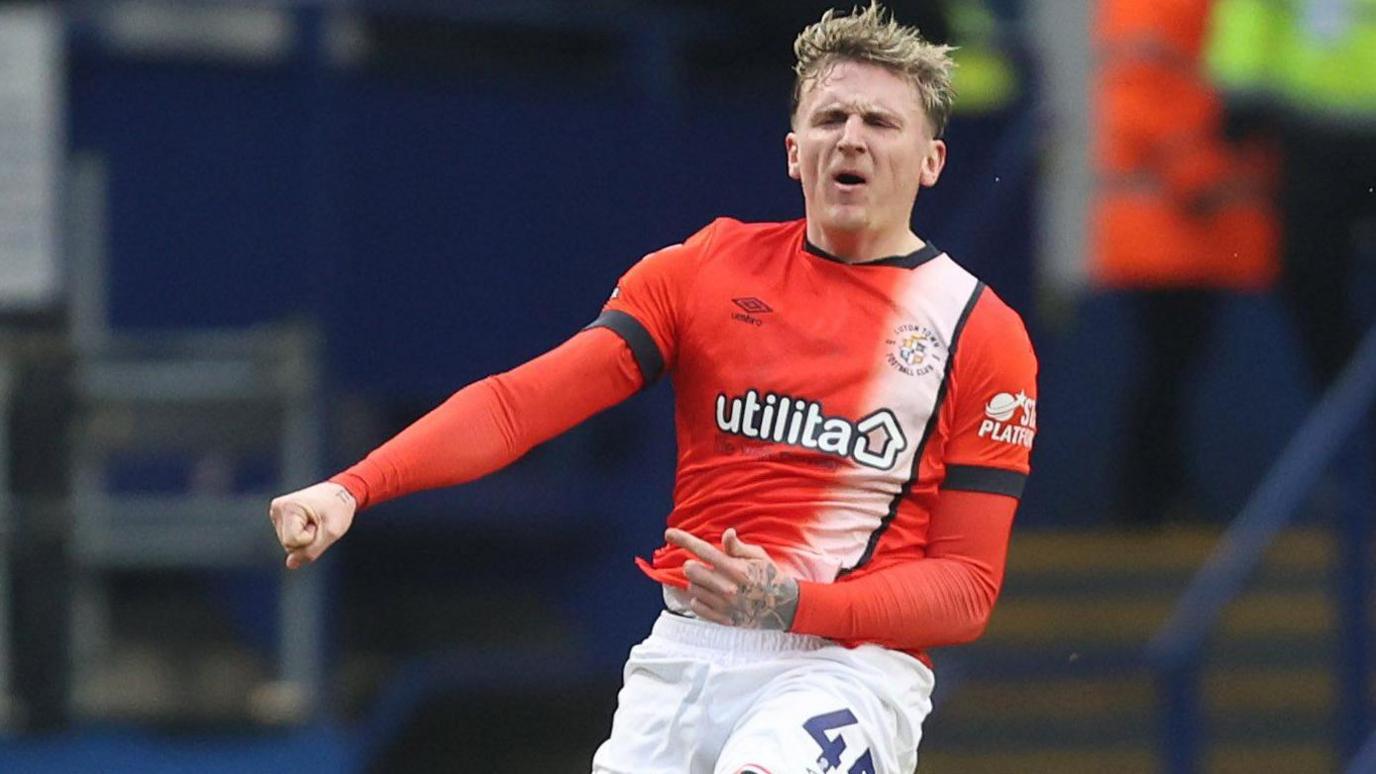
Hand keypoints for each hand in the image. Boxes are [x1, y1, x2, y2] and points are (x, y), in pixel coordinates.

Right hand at [268, 481, 356, 569]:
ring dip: (304, 538)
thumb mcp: (331, 533)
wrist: (339, 493)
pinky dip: (301, 535)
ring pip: (288, 544)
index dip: (309, 539)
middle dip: (306, 540)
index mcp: (289, 507)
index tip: (319, 524)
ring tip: (315, 521)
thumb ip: (311, 551)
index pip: (292, 542)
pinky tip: (309, 522)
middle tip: (319, 523)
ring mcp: (276, 512)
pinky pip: (289, 539)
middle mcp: (278, 508)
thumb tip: (290, 564)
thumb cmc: (338, 510)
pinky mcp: (279, 517)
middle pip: (288, 544)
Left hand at [664, 527, 798, 629]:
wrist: (783, 607)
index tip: (669, 534)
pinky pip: (696, 606)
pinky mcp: (723, 619)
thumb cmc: (770, 576)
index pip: (704, 551)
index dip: (684, 540)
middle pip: (691, 570)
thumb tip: (726, 533)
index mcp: (737, 569)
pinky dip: (699, 599)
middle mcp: (728, 587)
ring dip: (698, 583)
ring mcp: (724, 605)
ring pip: (692, 588)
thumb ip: (738, 547)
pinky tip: (712, 596)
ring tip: (713, 583)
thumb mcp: (758, 556)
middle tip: (704, 566)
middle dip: (693, 564)